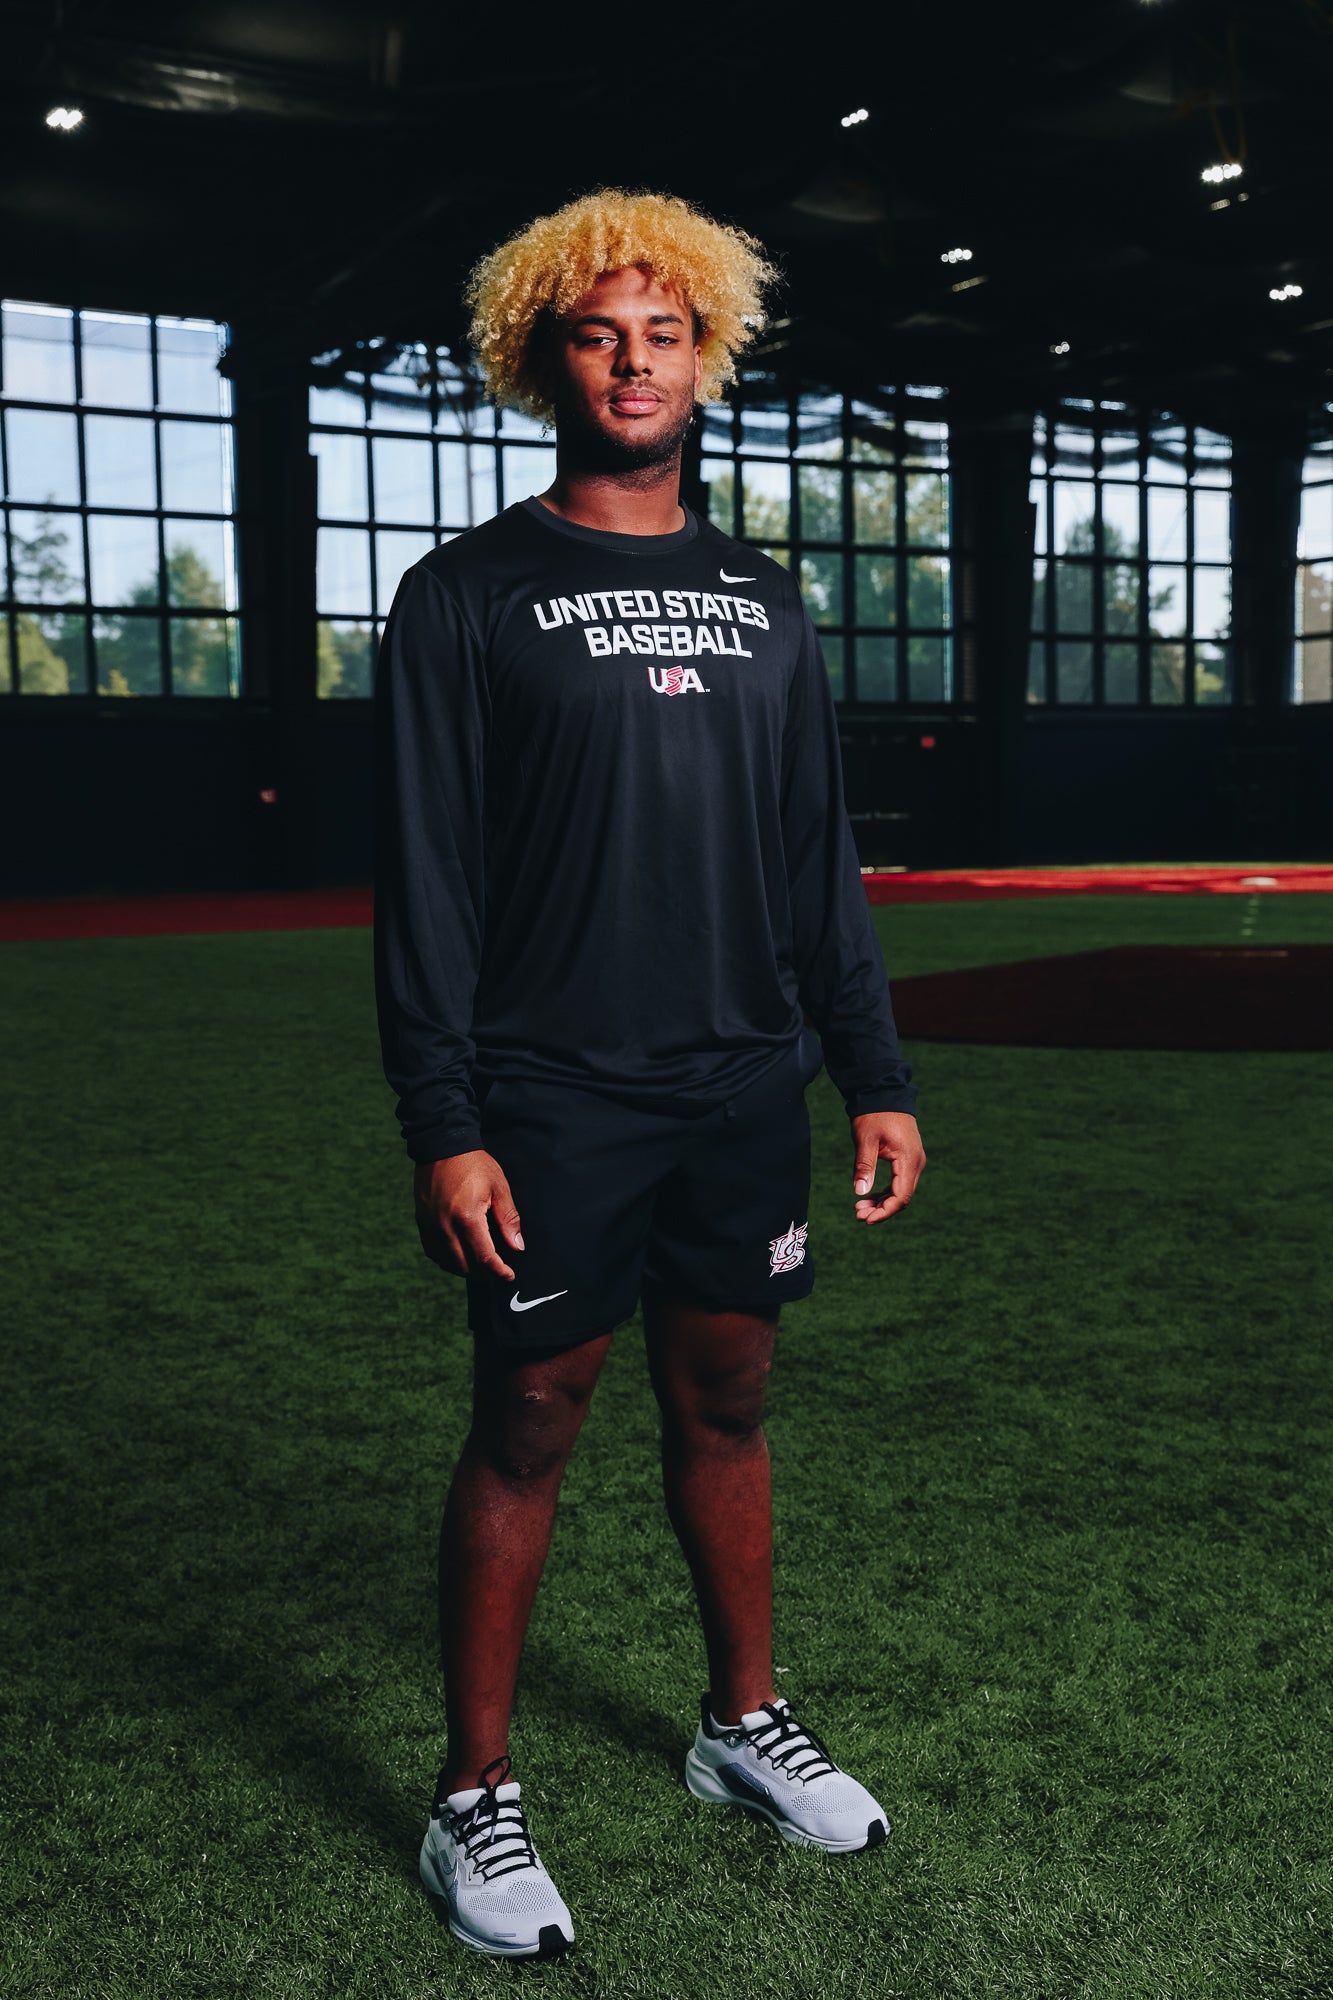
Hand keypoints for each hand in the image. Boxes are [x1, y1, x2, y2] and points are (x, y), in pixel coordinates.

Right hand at [414, 1152, 523, 1280]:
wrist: (442, 1146)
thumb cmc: (474, 1165)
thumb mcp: (499, 1187)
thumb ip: (508, 1219)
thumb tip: (517, 1247)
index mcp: (467, 1218)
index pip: (484, 1257)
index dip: (499, 1271)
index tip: (509, 1276)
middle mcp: (445, 1226)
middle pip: (465, 1265)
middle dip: (484, 1273)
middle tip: (497, 1270)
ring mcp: (430, 1225)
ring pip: (447, 1262)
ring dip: (465, 1269)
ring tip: (481, 1265)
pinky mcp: (422, 1222)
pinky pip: (433, 1252)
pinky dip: (447, 1260)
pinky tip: (459, 1256)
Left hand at [851, 1113, 925, 1224]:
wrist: (885, 1094)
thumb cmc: (874, 1115)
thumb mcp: (865, 1139)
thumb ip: (864, 1165)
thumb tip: (860, 1192)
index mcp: (908, 1159)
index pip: (901, 1196)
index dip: (885, 1211)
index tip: (866, 1219)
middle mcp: (916, 1163)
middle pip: (902, 1197)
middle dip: (881, 1210)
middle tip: (858, 1215)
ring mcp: (914, 1161)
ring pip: (901, 1192)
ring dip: (882, 1203)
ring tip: (859, 1209)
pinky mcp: (908, 1160)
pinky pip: (899, 1183)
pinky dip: (885, 1193)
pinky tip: (869, 1197)